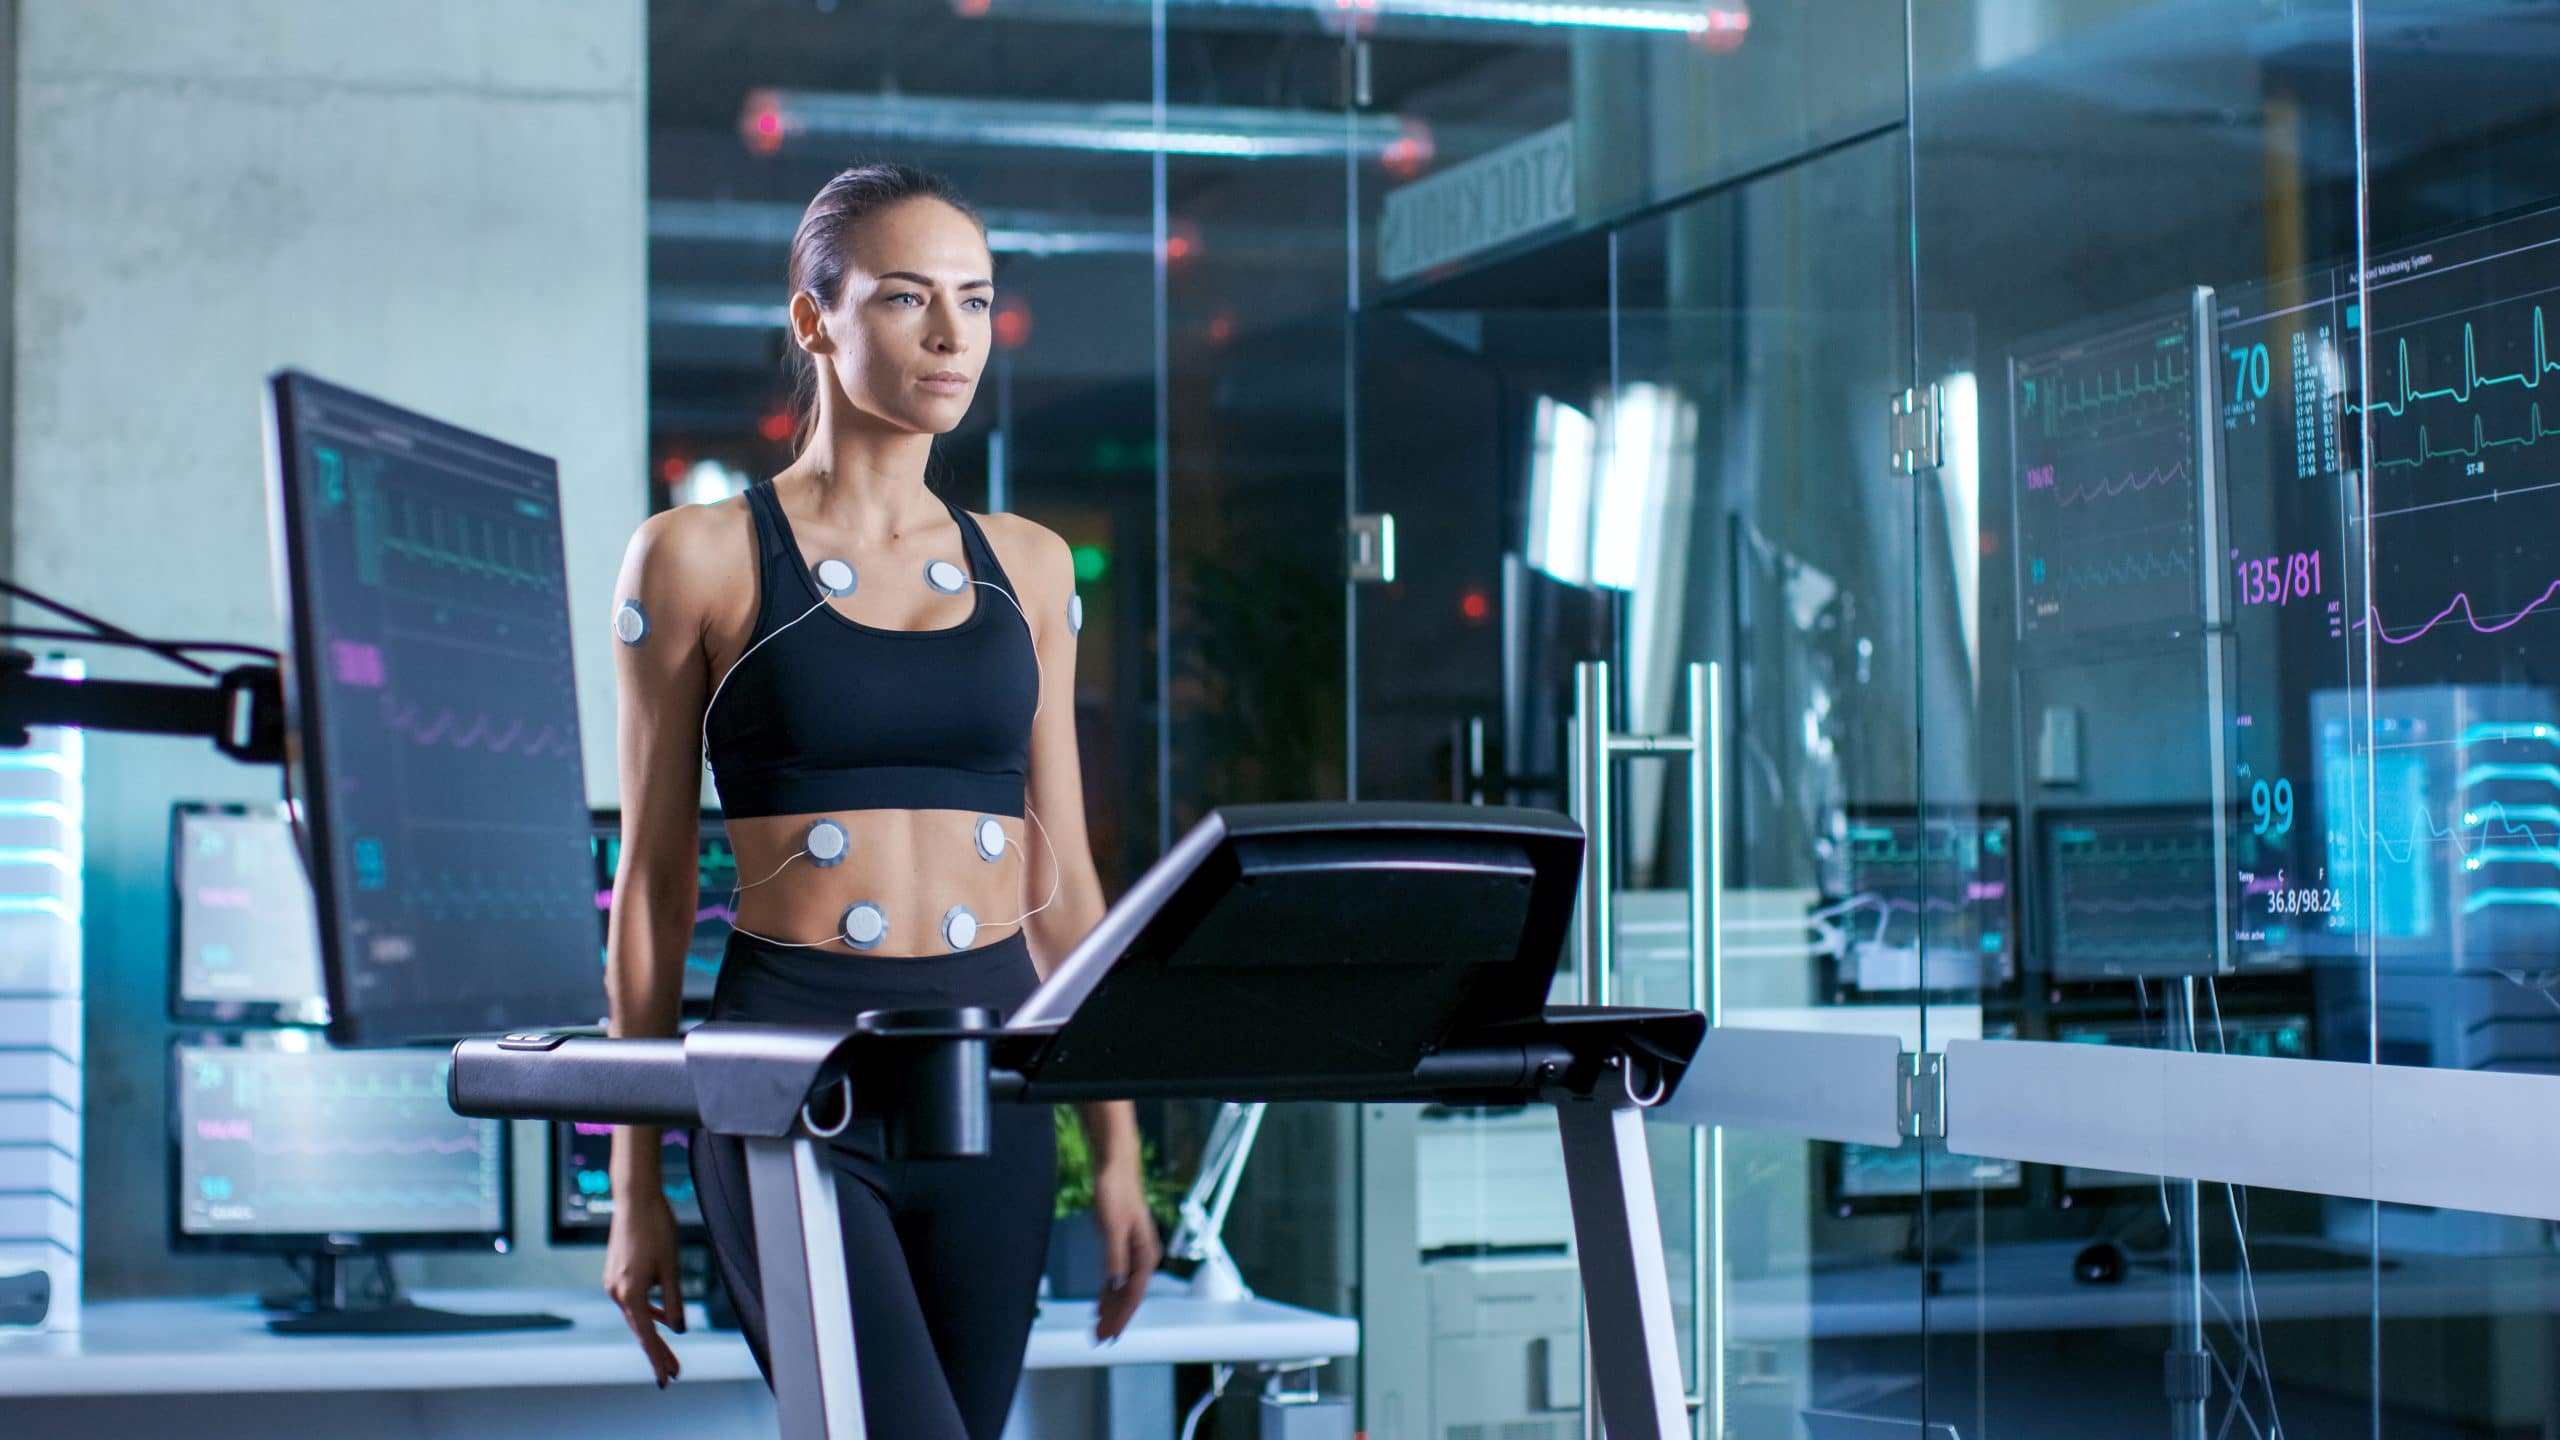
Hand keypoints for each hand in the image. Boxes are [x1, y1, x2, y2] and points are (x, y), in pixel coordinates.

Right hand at [605, 1189, 685, 1386]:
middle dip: (658, 1352)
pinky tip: (662, 1318)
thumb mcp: (672, 1267)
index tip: (667, 1379)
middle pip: (641, 1330)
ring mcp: (613, 1283)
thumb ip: (674, 1300)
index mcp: (630, 1294)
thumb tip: (677, 1328)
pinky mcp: (615, 1274)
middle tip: (673, 1374)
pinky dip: (648, 1311)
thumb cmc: (657, 1230)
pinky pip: (634, 1300)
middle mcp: (617, 1292)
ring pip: (636, 1315)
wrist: (635, 1199)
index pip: (647, 1336)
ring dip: (653, 1333)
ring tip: (669, 1353)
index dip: (658, 1358)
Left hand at [1089, 1160, 1161, 1342]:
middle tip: (1099, 1340)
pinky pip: (1118, 1277)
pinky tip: (1100, 1303)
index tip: (1108, 1335)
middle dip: (1115, 1318)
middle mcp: (1144, 1256)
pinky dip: (1109, 1293)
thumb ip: (1114, 1257)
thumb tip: (1114, 1285)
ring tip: (1098, 1328)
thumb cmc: (1115, 1192)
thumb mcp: (1112, 1226)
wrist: (1115, 1166)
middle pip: (1129, 1296)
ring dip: (1112, 1308)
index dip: (1121, 1317)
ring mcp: (1134, 1251)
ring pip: (1123, 1288)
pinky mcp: (1123, 1245)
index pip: (1133, 1294)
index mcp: (1146, 1254)